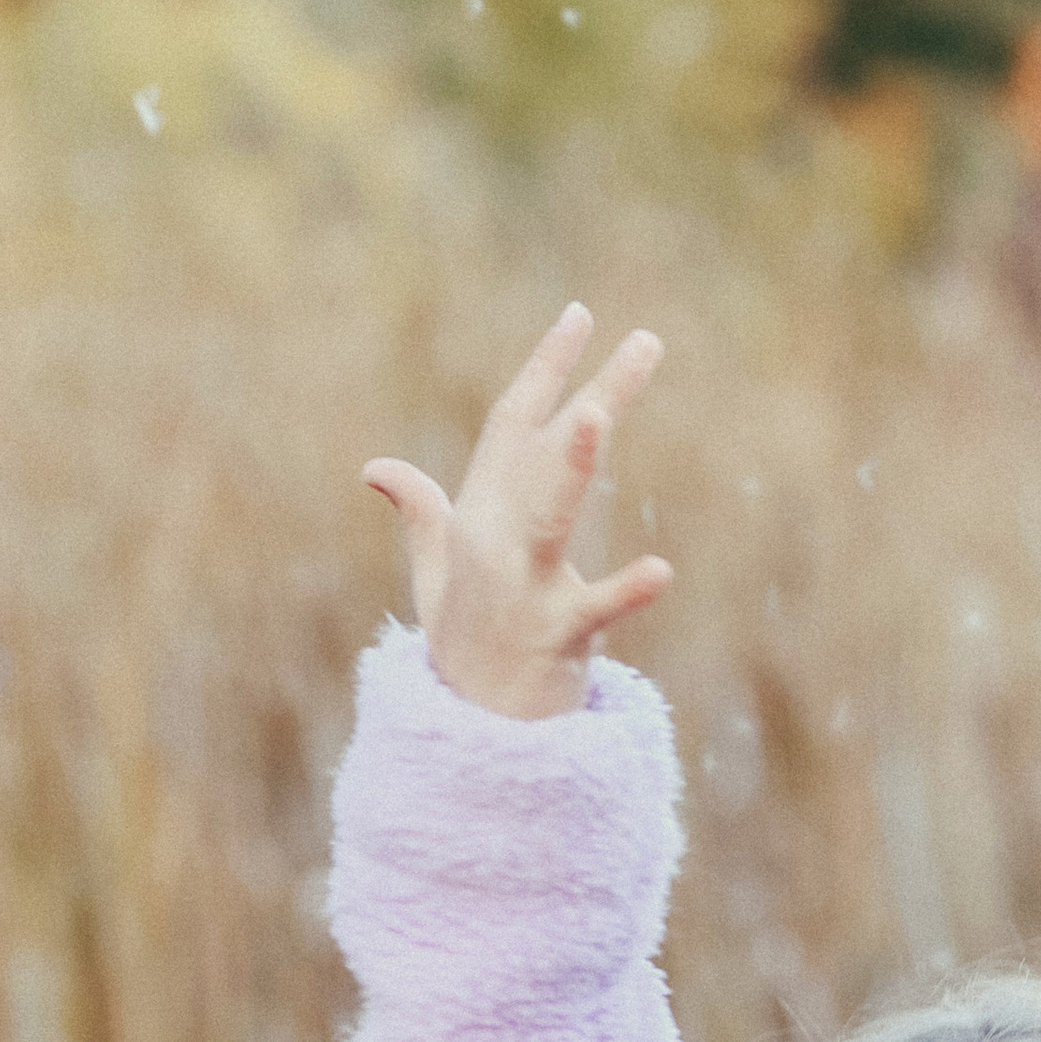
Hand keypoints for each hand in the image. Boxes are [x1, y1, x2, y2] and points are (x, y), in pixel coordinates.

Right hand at [363, 304, 672, 720]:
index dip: (546, 367)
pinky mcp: (554, 637)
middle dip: (594, 394)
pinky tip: (662, 572)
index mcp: (478, 513)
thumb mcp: (433, 572)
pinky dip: (625, 594)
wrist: (467, 727)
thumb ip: (419, 513)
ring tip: (601, 417)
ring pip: (551, 516)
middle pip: (547, 452)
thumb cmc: (461, 644)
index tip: (580, 314)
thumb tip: (377, 467)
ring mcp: (522, 586)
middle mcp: (496, 538)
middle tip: (647, 343)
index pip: (514, 424)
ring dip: (574, 467)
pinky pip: (593, 611)